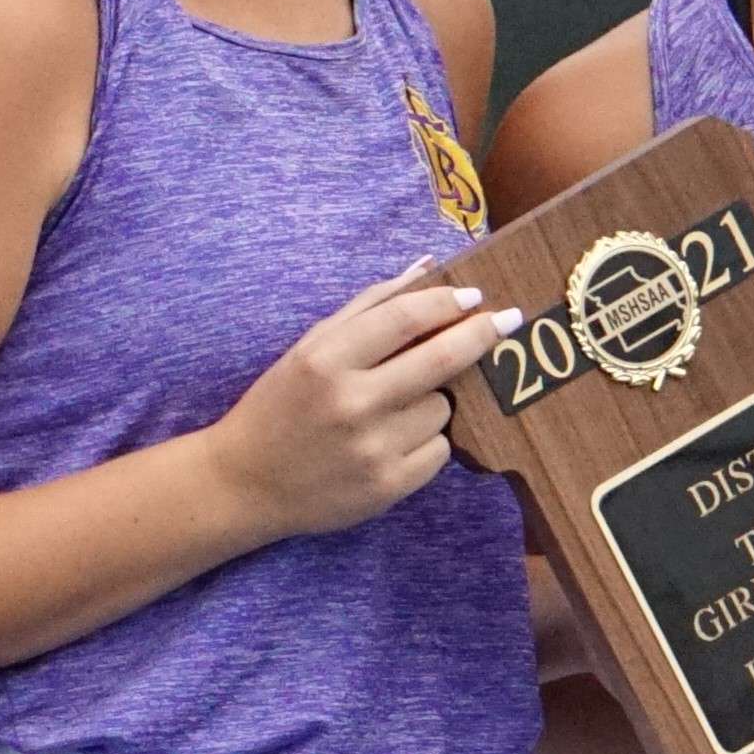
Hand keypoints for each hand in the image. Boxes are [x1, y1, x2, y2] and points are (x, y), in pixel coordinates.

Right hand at [207, 269, 520, 544]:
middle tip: (508, 321)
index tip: (475, 295)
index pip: (406, 316)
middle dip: (482, 334)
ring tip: (398, 405)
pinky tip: (396, 440)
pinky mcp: (387, 487)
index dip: (447, 301)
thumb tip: (428, 265)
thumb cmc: (281, 404)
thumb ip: (371, 305)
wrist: (245, 482)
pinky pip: (439, 451)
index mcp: (327, 359)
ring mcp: (372, 448)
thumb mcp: (311, 346)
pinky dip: (428, 440)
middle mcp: (351, 402)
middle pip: (442, 360)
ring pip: (444, 408)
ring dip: (437, 399)